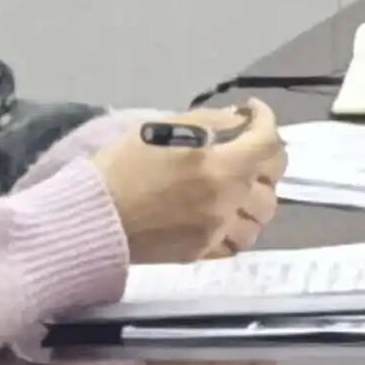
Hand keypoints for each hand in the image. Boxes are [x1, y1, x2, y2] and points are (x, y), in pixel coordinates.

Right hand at [93, 105, 286, 265]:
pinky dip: (237, 226)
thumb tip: (239, 120)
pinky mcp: (200, 252)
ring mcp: (215, 231)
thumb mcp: (165, 129)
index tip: (250, 112)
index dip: (266, 119)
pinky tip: (223, 214)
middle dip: (266, 159)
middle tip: (247, 148)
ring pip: (260, 218)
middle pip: (272, 182)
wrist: (91, 217)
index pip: (268, 142)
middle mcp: (227, 202)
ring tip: (239, 185)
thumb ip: (210, 122)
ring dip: (255, 198)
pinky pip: (235, 243)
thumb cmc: (123, 167)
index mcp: (222, 167)